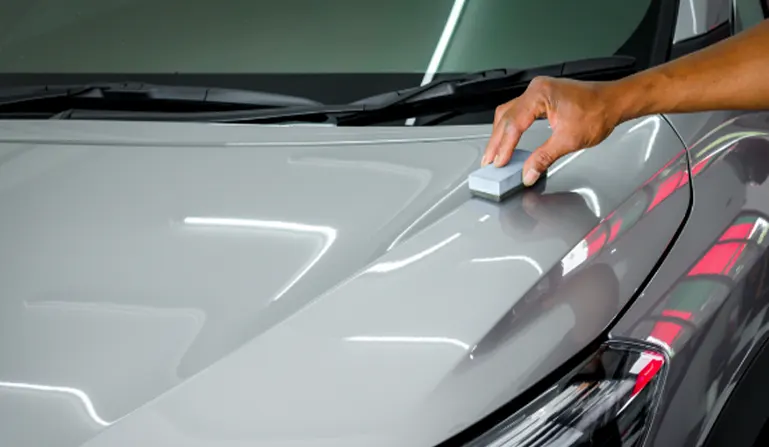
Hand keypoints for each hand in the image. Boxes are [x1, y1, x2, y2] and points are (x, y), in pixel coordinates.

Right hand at [482, 76, 622, 185]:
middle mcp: (535, 89)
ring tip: (495, 153)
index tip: (498, 163)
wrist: (614, 101)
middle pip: (506, 117)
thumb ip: (544, 157)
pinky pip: (518, 112)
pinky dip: (511, 128)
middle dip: (497, 141)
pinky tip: (509, 140)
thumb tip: (528, 172)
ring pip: (509, 114)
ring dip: (502, 134)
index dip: (504, 146)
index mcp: (539, 94)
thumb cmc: (598, 111)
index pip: (514, 124)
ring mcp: (538, 92)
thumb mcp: (569, 140)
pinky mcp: (542, 98)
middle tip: (489, 161)